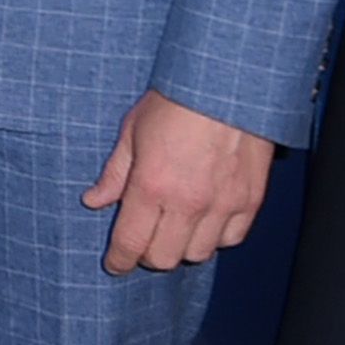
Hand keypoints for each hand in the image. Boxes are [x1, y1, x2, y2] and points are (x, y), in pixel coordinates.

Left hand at [87, 91, 274, 273]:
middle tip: (145, 238)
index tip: (116, 263)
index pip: (130, 244)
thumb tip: (94, 200)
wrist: (229, 81)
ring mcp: (222, 204)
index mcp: (152, 186)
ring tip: (177, 227)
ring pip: (198, 254)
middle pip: (163, 258)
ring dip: (183, 246)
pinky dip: (217, 236)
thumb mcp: (133, 129)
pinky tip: (207, 219)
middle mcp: (187, 202)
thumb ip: (115, 173)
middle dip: (148, 254)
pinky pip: (231, 239)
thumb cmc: (179, 98)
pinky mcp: (250, 200)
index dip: (119, 260)